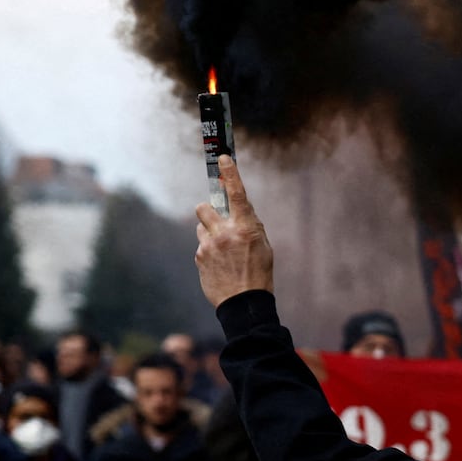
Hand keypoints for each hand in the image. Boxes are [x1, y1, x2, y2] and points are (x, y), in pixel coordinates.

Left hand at [194, 155, 274, 307]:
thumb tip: (239, 208)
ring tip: (222, 250)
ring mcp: (209, 246)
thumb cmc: (259, 272)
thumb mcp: (263, 245)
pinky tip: (220, 265)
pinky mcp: (199, 258)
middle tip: (217, 221)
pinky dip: (209, 252)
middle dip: (209, 211)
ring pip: (201, 227)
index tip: (223, 158)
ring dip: (209, 233)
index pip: (237, 194)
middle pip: (203, 207)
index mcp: (245, 228)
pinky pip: (201, 247)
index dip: (230, 173)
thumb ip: (250, 225)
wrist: (244, 302)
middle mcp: (224, 233)